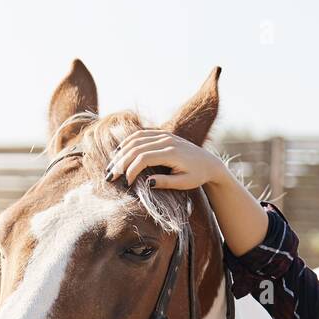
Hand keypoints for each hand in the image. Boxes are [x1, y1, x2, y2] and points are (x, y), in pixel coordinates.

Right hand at [105, 129, 226, 190]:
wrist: (209, 163)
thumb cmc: (197, 176)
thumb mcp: (184, 183)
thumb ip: (166, 183)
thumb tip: (147, 183)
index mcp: (172, 153)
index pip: (144, 158)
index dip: (131, 170)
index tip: (126, 183)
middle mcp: (166, 141)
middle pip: (136, 148)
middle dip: (120, 163)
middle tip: (109, 177)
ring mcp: (164, 135)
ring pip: (136, 139)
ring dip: (121, 152)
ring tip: (111, 167)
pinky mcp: (162, 134)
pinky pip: (141, 135)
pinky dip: (128, 143)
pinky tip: (119, 152)